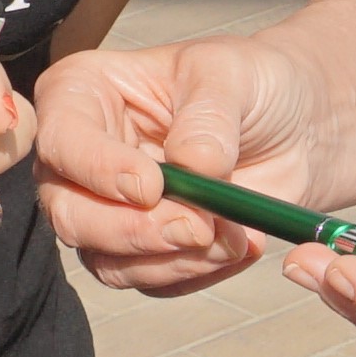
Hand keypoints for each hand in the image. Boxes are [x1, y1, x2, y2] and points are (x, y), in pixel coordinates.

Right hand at [38, 32, 354, 291]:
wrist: (294, 128)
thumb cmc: (250, 83)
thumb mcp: (232, 74)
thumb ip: (208, 118)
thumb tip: (190, 165)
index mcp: (81, 93)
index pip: (61, 141)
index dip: (99, 170)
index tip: (152, 187)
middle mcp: (81, 158)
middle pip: (70, 215)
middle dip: (135, 232)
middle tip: (199, 227)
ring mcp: (106, 210)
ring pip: (108, 261)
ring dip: (176, 259)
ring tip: (235, 236)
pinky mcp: (142, 251)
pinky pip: (153, 281)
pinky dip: (198, 272)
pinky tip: (241, 245)